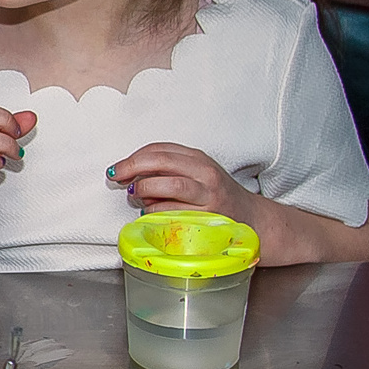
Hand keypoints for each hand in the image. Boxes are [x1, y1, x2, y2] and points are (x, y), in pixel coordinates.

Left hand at [107, 142, 261, 222]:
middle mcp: (205, 173)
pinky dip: (155, 211)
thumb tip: (129, 174)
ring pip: (170, 185)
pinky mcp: (209, 216)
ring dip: (144, 189)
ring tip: (134, 194)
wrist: (252, 219)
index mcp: (199, 159)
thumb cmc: (216, 197)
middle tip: (116, 176)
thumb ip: (167, 171)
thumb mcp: (195, 175)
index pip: (161, 149)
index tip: (118, 167)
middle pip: (162, 162)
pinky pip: (174, 211)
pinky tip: (150, 213)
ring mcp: (209, 195)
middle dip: (132, 167)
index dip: (134, 157)